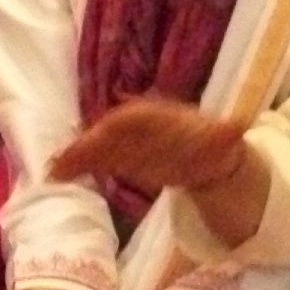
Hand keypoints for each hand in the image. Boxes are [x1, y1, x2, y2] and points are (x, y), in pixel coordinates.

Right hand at [49, 98, 249, 196]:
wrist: (210, 155)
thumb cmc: (216, 142)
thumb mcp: (225, 138)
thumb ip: (226, 133)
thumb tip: (238, 126)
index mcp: (161, 114)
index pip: (133, 117)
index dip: (114, 127)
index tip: (97, 139)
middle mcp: (139, 123)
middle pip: (108, 132)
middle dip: (84, 145)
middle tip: (60, 160)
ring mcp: (127, 141)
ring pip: (97, 146)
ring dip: (74, 156)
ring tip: (51, 170)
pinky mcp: (120, 157)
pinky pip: (96, 160)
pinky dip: (78, 166)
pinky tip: (58, 175)